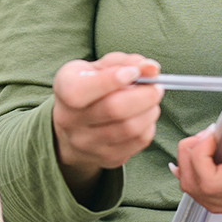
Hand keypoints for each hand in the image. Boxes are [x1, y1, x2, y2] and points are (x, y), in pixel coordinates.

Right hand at [52, 52, 161, 203]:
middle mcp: (70, 120)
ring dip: (150, 110)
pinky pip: (138, 142)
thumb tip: (152, 68)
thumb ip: (124, 62)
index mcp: (64, 90)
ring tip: (153, 100)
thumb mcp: (98, 68)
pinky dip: (149, 126)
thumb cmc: (90, 88)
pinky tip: (146, 116)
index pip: (81, 90)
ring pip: (129, 128)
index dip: (111, 80)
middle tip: (156, 86)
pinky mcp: (106, 158)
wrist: (74, 128)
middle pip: (114, 109)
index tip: (134, 72)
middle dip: (144, 95)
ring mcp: (87, 144)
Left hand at [172, 123, 221, 221]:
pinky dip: (196, 177)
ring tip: (204, 142)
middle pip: (195, 185)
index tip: (214, 132)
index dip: (199, 155)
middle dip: (188, 156)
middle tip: (205, 134)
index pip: (210, 180)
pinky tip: (198, 159)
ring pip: (197, 193)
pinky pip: (208, 197)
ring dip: (190, 167)